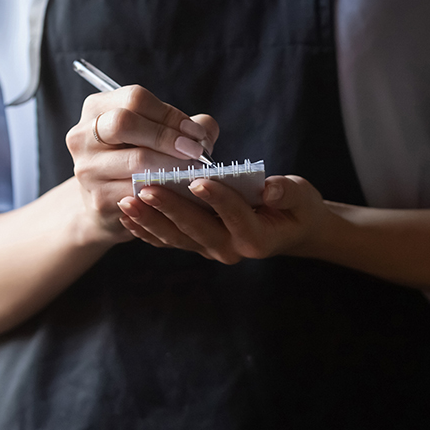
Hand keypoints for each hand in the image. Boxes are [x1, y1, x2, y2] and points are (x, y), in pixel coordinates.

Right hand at [65, 85, 218, 243]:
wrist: (108, 204)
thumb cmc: (139, 159)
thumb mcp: (156, 134)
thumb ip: (186, 126)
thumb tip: (204, 132)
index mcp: (97, 108)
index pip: (135, 99)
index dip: (170, 114)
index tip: (195, 132)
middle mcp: (83, 135)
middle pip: (125, 122)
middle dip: (168, 136)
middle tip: (196, 151)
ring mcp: (87, 168)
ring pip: (136, 159)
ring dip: (172, 164)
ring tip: (194, 170)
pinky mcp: (98, 198)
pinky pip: (139, 190)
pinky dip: (165, 189)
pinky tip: (180, 190)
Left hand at [116, 175, 329, 263]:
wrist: (289, 230)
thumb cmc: (296, 208)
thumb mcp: (302, 197)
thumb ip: (287, 192)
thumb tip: (270, 187)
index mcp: (257, 237)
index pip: (235, 216)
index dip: (218, 199)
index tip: (197, 180)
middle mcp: (232, 249)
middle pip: (196, 229)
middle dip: (170, 208)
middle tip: (146, 189)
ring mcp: (211, 249)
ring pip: (176, 237)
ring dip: (150, 220)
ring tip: (128, 200)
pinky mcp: (198, 245)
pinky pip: (168, 240)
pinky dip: (146, 229)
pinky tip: (127, 214)